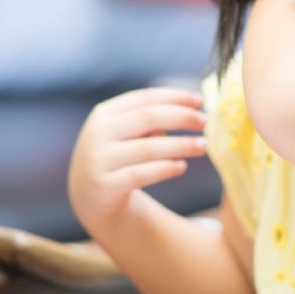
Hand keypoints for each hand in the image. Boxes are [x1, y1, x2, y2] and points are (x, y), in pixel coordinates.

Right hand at [68, 87, 207, 235]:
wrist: (89, 197)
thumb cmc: (118, 156)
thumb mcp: (126, 133)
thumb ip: (149, 120)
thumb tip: (189, 112)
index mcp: (104, 113)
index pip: (145, 98)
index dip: (175, 97)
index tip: (200, 100)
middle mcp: (98, 134)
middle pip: (148, 117)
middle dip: (181, 117)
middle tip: (205, 122)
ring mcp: (99, 160)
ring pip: (149, 148)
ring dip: (181, 145)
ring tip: (203, 146)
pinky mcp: (105, 187)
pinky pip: (142, 174)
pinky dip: (165, 168)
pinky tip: (182, 166)